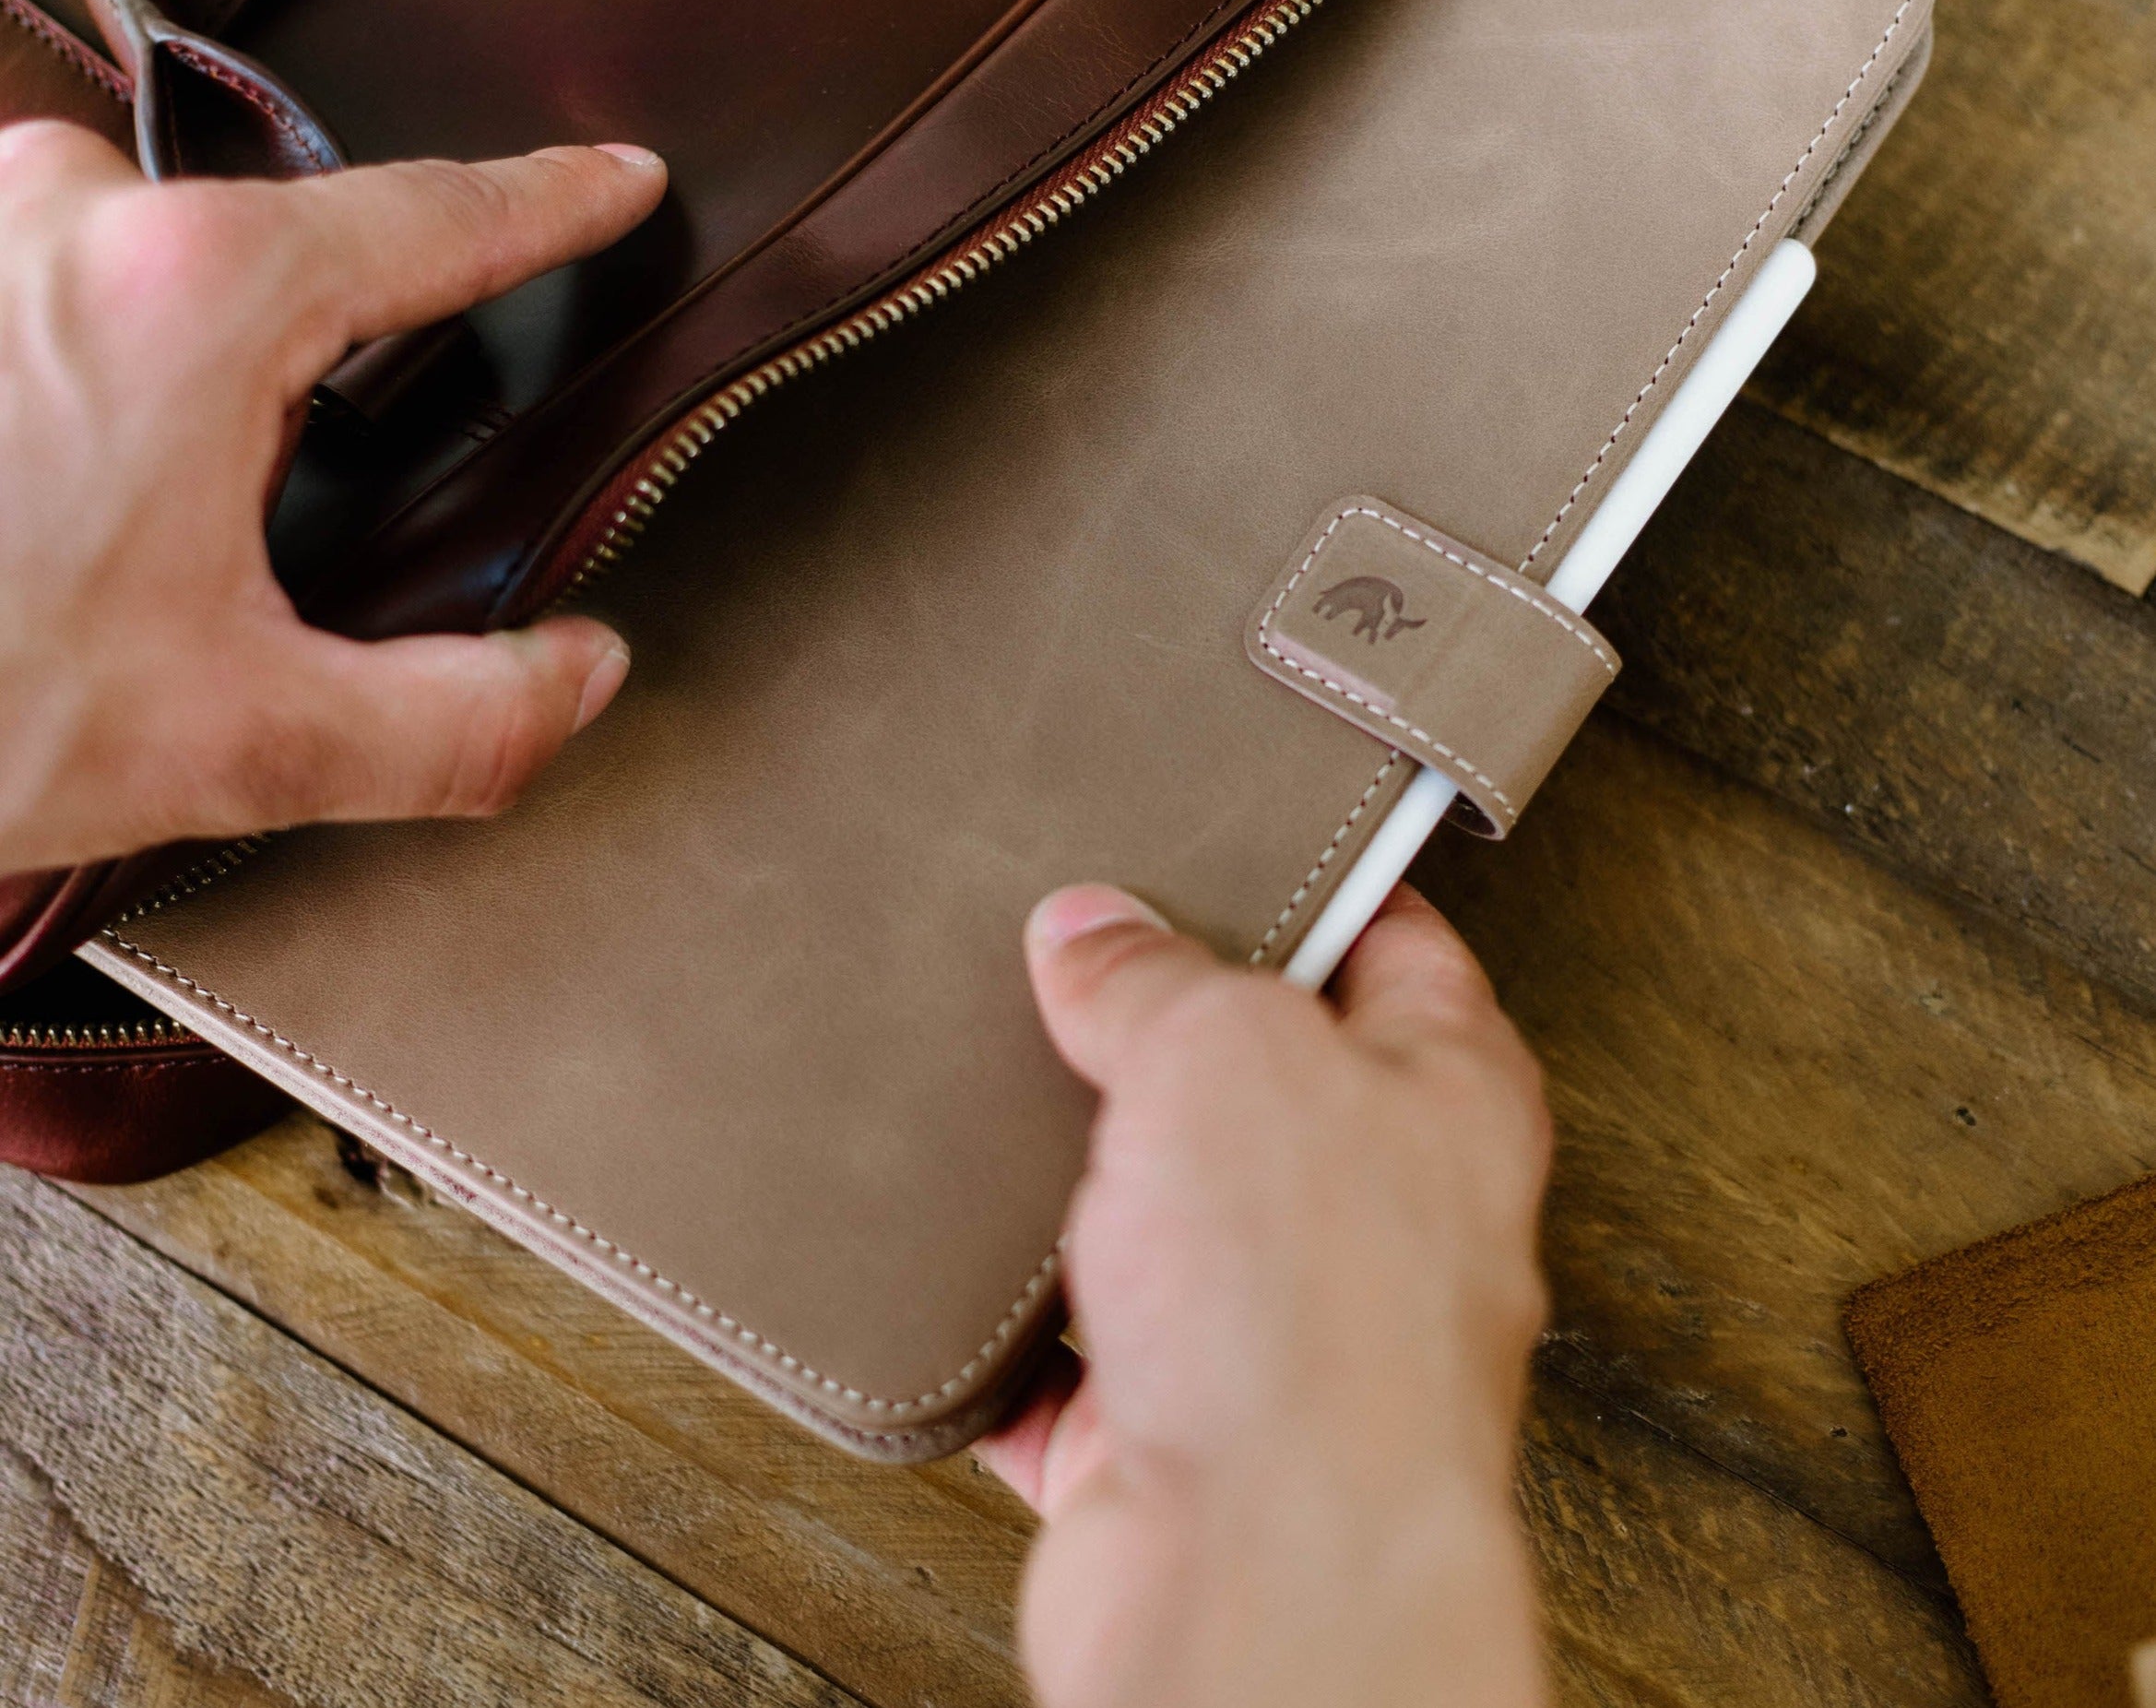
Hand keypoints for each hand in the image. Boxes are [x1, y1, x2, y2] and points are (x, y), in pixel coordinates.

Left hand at [0, 118, 665, 875]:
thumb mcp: (237, 744)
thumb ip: (458, 720)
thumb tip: (582, 674)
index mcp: (200, 301)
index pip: (437, 220)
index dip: (551, 201)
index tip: (615, 177)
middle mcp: (69, 217)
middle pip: (268, 243)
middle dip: (293, 346)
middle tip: (257, 498)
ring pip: (125, 244)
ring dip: (152, 348)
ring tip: (104, 511)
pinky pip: (21, 265)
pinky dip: (52, 347)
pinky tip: (28, 477)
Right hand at [980, 882, 1551, 1707]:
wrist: (1265, 1579)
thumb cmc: (1313, 1321)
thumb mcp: (1221, 1052)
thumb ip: (1152, 975)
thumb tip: (1092, 932)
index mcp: (1444, 1096)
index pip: (1393, 941)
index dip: (1316, 880)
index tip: (1235, 839)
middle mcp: (1381, 1215)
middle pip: (1263, 1082)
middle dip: (1162, 1034)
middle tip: (1073, 971)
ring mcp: (1283, 1332)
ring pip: (1165, 1219)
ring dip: (1079, 1184)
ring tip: (998, 1109)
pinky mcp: (1182, 1434)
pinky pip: (1075, 1356)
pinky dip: (1013, 1330)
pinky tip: (962, 1275)